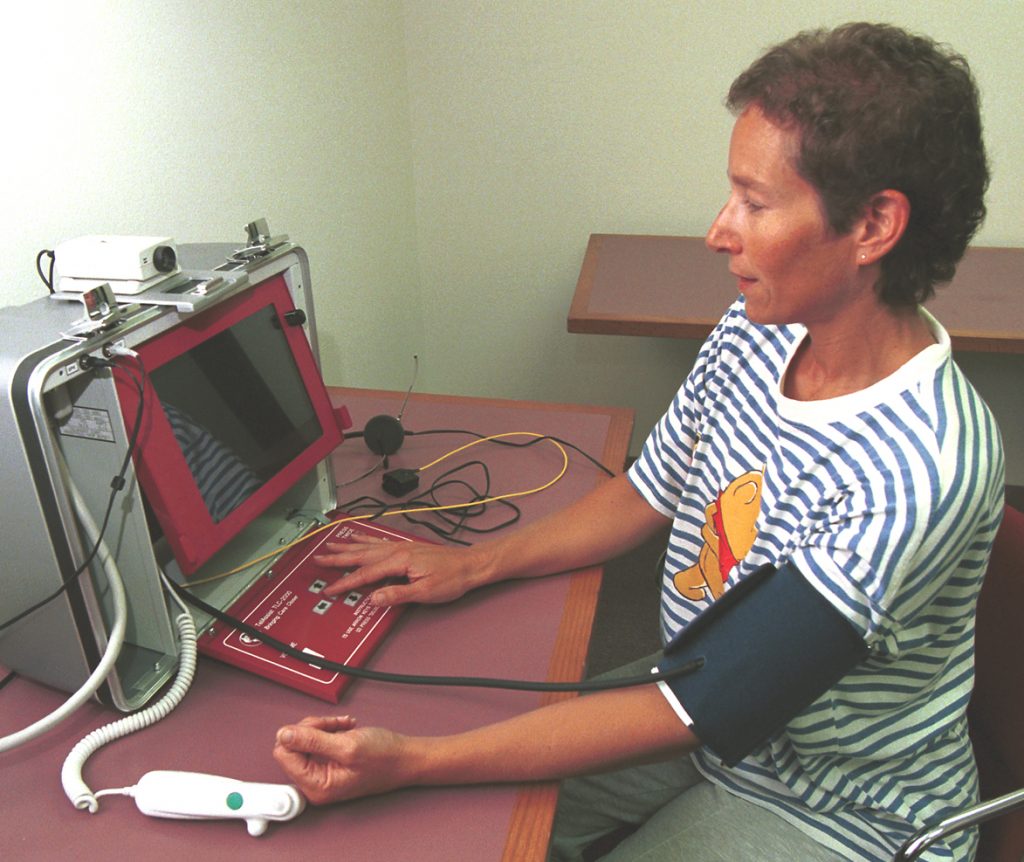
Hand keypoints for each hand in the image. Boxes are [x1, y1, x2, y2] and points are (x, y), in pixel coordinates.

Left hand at [273, 715, 414, 804]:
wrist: (405, 758)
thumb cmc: (384, 759)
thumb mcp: (347, 746)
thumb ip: (312, 740)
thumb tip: (284, 734)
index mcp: (316, 786)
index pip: (284, 754)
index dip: (299, 735)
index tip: (320, 729)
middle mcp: (315, 783)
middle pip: (292, 745)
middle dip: (313, 729)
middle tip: (334, 727)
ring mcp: (321, 773)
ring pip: (304, 739)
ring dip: (322, 727)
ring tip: (342, 727)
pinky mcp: (327, 763)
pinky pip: (316, 740)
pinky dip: (329, 729)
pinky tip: (344, 729)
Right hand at [316, 538, 490, 606]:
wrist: (470, 565)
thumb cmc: (452, 579)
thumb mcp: (424, 593)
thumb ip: (396, 595)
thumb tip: (373, 598)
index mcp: (399, 561)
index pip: (365, 575)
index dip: (345, 583)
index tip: (329, 589)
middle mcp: (398, 551)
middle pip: (361, 556)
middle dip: (338, 558)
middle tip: (318, 559)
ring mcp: (402, 548)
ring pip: (368, 546)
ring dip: (349, 547)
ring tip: (332, 545)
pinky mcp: (407, 548)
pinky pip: (379, 542)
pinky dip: (366, 540)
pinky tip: (360, 539)